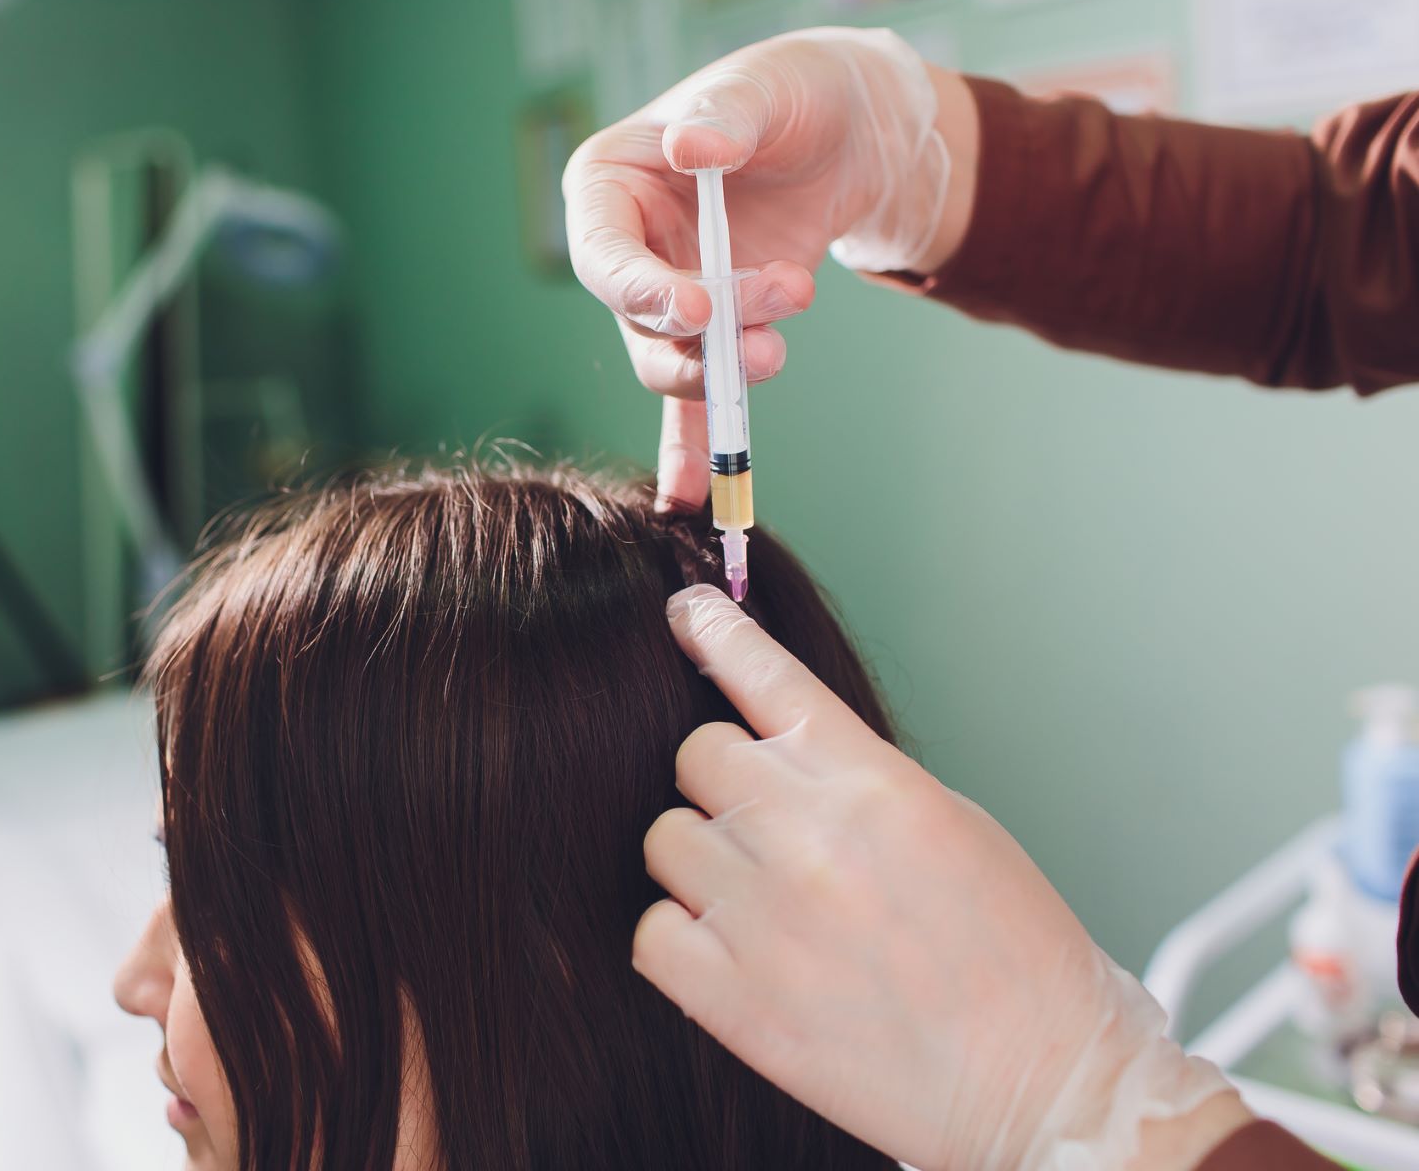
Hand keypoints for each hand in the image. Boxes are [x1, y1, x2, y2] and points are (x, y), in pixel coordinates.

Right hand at [562, 28, 977, 509]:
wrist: (849, 129)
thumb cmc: (791, 94)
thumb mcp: (762, 91)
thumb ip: (726, 120)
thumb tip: (694, 150)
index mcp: (609, 186)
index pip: (602, 254)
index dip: (641, 290)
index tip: (699, 309)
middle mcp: (627, 250)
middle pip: (637, 322)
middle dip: (701, 340)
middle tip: (764, 338)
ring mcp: (668, 298)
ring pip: (674, 362)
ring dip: (729, 369)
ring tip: (783, 335)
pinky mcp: (713, 336)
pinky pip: (692, 403)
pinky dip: (695, 448)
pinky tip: (692, 501)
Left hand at [637, 585, 1245, 1170]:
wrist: (1045, 1087)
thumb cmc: (1021, 961)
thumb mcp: (956, 827)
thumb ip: (859, 781)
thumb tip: (782, 754)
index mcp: (875, 784)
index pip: (768, 677)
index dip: (717, 631)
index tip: (683, 610)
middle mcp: (809, 836)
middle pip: (697, 755)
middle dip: (725, 786)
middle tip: (769, 835)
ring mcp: (761, 916)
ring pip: (667, 837)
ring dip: (703, 863)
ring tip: (764, 908)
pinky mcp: (730, 997)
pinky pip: (652, 930)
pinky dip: (682, 941)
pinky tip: (733, 958)